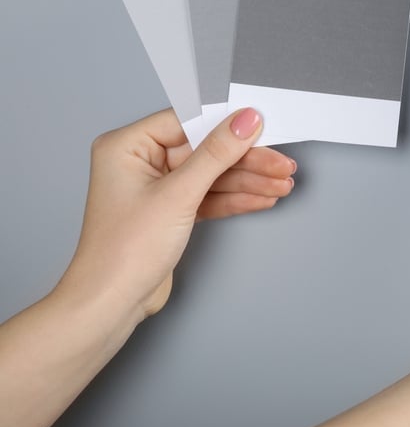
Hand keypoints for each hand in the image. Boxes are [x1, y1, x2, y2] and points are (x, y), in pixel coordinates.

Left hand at [58, 108, 293, 321]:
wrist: (112, 305)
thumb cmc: (123, 252)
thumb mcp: (178, 195)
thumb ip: (216, 154)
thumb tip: (244, 121)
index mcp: (127, 146)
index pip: (187, 121)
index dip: (227, 124)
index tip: (262, 126)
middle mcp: (140, 162)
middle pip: (206, 150)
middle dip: (247, 161)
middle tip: (281, 166)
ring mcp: (157, 188)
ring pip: (212, 175)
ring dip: (249, 181)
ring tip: (281, 185)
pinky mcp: (171, 211)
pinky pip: (210, 196)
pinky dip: (236, 198)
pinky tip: (263, 198)